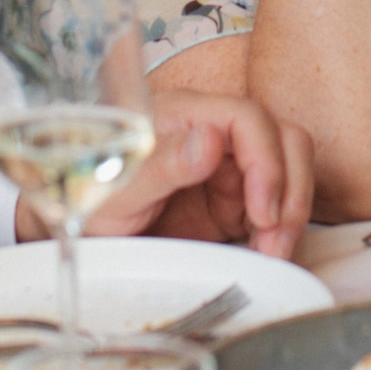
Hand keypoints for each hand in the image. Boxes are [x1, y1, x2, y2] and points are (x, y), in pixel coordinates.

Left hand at [17, 90, 316, 258]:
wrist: (79, 236)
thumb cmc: (87, 200)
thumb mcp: (116, 189)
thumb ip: (162, 164)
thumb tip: (211, 140)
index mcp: (184, 116)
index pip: (247, 118)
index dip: (266, 160)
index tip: (262, 209)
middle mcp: (213, 134)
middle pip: (281, 139)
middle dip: (290, 188)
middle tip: (276, 236)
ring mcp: (227, 167)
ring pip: (288, 169)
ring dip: (291, 210)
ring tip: (273, 250)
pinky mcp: (234, 199)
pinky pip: (275, 204)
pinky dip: (280, 229)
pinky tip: (265, 253)